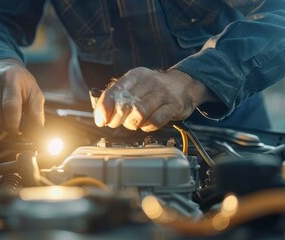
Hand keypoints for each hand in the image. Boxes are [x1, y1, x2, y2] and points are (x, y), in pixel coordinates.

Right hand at [0, 59, 44, 134]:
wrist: (0, 68)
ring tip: (8, 117)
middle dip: (9, 126)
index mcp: (11, 79)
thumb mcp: (34, 91)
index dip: (14, 123)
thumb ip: (37, 110)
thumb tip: (37, 129)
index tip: (18, 131)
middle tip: (16, 125)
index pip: (10, 106)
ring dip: (1, 125)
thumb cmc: (20, 81)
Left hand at [93, 67, 216, 131]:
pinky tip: (145, 125)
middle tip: (115, 124)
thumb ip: (119, 94)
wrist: (185, 84)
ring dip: (131, 123)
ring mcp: (163, 94)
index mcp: (136, 75)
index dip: (105, 107)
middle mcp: (149, 82)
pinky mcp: (174, 106)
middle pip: (126, 104)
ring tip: (131, 124)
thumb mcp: (136, 84)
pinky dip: (147, 127)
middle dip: (117, 118)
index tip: (101, 120)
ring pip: (139, 113)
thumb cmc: (155, 88)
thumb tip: (100, 111)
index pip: (115, 90)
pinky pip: (155, 120)